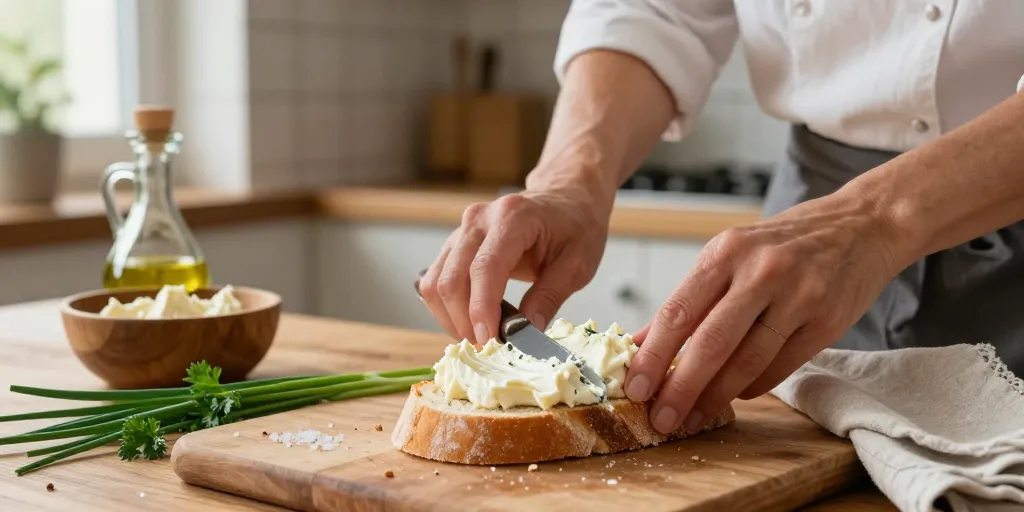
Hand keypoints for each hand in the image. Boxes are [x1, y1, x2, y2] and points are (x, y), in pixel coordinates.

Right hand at [418, 187, 609, 343]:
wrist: (566, 197)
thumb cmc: (576, 225)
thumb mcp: (578, 264)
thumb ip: (549, 298)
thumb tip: (524, 334)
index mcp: (513, 218)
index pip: (484, 268)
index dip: (481, 309)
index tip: (487, 342)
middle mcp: (479, 219)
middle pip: (451, 278)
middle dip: (463, 321)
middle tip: (487, 348)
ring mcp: (462, 230)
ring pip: (435, 282)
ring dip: (451, 318)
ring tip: (480, 337)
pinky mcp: (455, 243)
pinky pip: (436, 279)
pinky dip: (448, 307)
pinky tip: (471, 321)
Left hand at [623, 192, 905, 433]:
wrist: (860, 226)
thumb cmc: (782, 245)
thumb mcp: (730, 255)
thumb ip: (688, 299)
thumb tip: (639, 342)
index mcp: (726, 252)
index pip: (678, 311)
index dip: (653, 355)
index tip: (634, 388)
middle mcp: (761, 271)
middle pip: (711, 342)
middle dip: (681, 387)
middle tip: (661, 418)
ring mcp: (799, 296)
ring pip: (748, 360)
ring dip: (716, 396)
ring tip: (694, 416)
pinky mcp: (828, 321)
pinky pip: (781, 366)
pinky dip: (753, 386)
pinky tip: (736, 395)